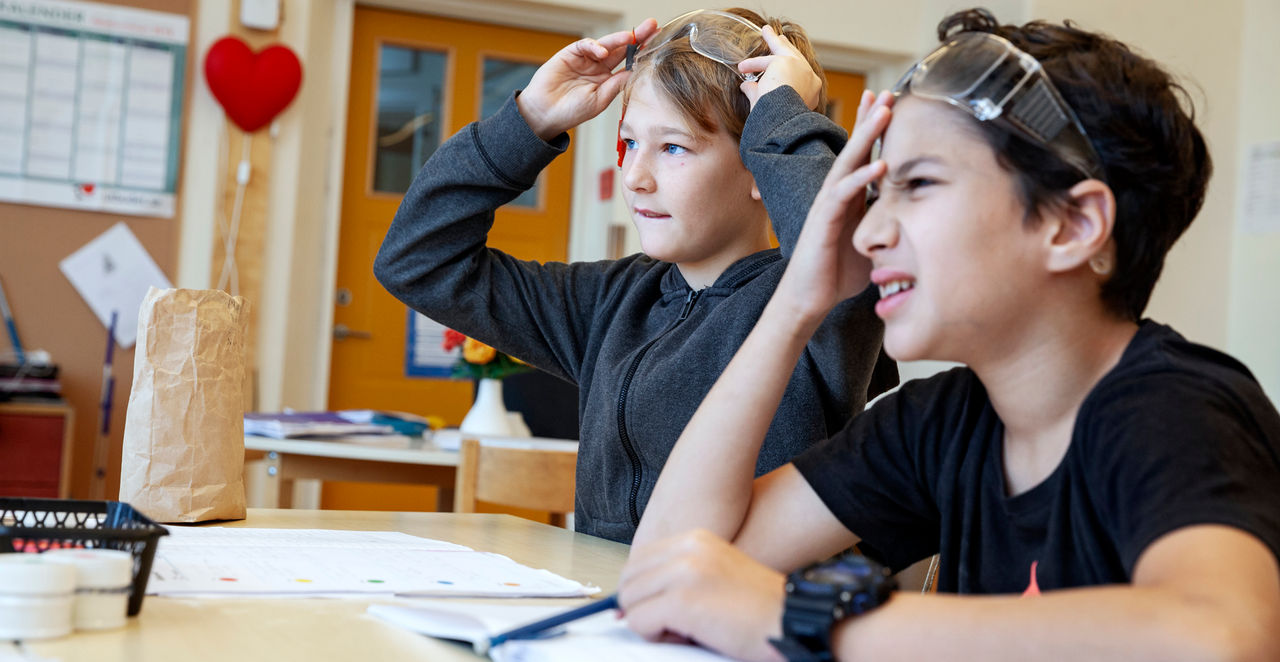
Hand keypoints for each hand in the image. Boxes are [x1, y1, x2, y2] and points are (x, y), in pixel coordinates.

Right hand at [516, 19, 658, 140]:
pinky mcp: (570, 54)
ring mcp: (585, 59)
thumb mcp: (600, 100)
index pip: (628, 62)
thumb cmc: (571, 112)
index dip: (642, 52)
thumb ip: (616, 84)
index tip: (657, 44)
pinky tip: (602, 52)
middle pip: (621, 48)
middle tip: (652, 27)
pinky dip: (595, 46)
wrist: (545, 114)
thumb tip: (635, 71)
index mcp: (607, 79)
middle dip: (638, 37)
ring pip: (606, 44)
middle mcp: (598, 67)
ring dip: (620, 39)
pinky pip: (585, 46)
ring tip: (632, 37)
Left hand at [619, 530, 787, 661]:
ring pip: (629, 600)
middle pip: (629, 578)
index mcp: (695, 539)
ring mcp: (683, 573)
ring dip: (648, 622)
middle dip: (642, 606)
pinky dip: (653, 635)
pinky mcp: (682, 602)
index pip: (639, 559)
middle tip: (672, 623)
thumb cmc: (760, 608)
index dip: (642, 590)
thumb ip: (678, 577)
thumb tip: (630, 600)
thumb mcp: (715, 574)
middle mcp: (687, 550)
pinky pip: (638, 621)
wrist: (792, 621)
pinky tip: (684, 636)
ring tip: (682, 629)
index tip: (657, 608)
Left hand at [738, 25, 821, 109]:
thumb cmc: (778, 117)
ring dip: (774, 41)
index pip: (799, 77)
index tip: (783, 69)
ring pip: (786, 51)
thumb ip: (757, 93)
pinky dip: (753, 65)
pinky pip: (765, 62)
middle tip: (781, 39)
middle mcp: (810, 79)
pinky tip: (742, 67)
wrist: (784, 118)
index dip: (790, 72)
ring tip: (766, 31)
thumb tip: (745, 86)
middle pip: (796, 58)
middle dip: (787, 48)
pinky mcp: (786, 62)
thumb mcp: (769, 106)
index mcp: (810, 92)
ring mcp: (800, 69)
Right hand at [777, 90, 893, 321]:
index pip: (861, 156)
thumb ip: (888, 227)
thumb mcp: (871, 245)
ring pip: (847, 163)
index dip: (872, 129)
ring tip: (884, 112)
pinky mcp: (822, 222)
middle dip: (869, 120)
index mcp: (847, 198)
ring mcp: (826, 206)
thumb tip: (916, 223)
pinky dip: (862, 178)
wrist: (808, 300)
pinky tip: (881, 165)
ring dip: (866, 137)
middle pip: (853, 149)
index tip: (888, 103)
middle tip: (887, 92)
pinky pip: (843, 195)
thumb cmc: (837, 275)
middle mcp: (835, 195)